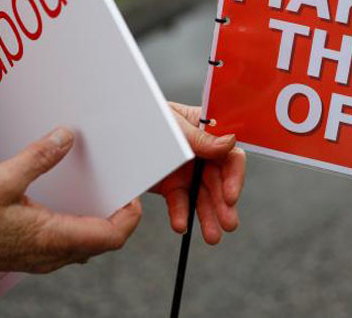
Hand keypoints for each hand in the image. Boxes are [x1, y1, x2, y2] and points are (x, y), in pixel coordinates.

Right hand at [0, 128, 141, 273]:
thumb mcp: (2, 179)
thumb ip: (38, 157)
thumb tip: (65, 137)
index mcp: (53, 238)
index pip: (111, 237)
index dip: (130, 217)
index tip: (133, 195)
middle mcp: (52, 255)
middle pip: (104, 242)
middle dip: (120, 218)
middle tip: (122, 191)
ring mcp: (42, 259)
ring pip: (87, 246)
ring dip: (101, 224)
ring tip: (103, 195)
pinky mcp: (31, 256)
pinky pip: (69, 246)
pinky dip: (81, 228)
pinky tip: (72, 208)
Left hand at [153, 102, 245, 244]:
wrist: (116, 127)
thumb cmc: (149, 115)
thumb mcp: (174, 124)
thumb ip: (200, 137)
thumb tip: (230, 142)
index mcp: (209, 134)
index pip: (230, 156)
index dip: (234, 177)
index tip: (230, 197)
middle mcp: (202, 154)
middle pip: (219, 181)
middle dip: (224, 204)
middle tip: (228, 225)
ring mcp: (187, 171)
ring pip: (202, 196)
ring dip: (208, 216)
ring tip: (212, 237)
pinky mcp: (171, 185)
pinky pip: (179, 202)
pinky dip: (180, 214)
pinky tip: (180, 225)